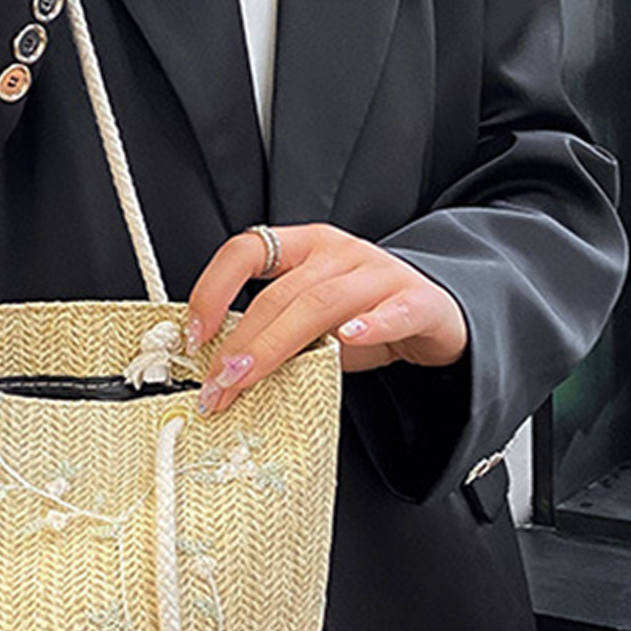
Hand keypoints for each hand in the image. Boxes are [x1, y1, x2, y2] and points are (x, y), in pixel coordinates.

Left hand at [185, 223, 468, 415]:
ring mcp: (378, 273)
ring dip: (277, 345)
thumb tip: (221, 372)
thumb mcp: (313, 319)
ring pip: (321, 303)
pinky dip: (370, 324)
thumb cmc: (366, 314)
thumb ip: (275, 332)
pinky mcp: (418, 300)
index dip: (213, 289)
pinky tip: (348, 338)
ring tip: (249, 377)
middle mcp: (337, 252)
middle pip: (279, 293)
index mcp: (304, 247)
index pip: (246, 251)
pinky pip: (393, 311)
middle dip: (240, 343)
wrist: (436, 314)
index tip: (194, 333)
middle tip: (216, 383)